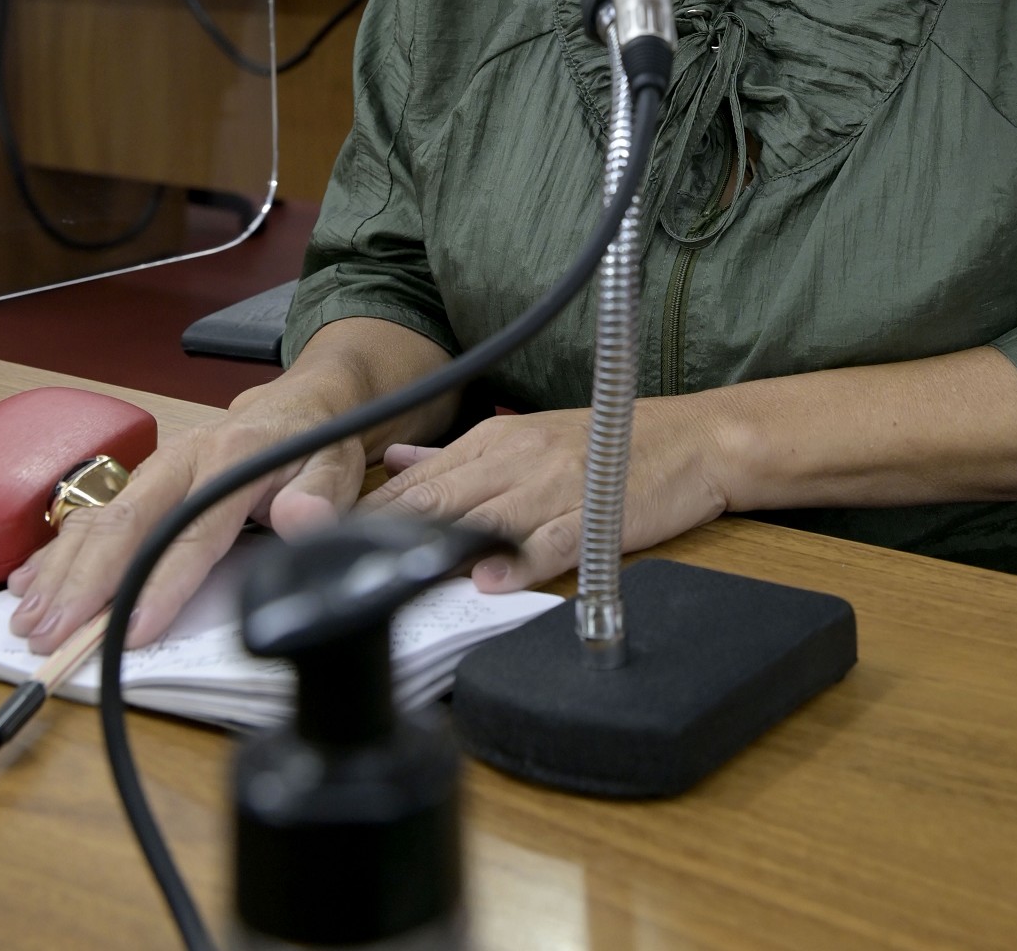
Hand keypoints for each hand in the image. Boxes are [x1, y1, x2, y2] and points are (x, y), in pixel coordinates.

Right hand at [5, 377, 366, 656]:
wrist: (302, 399)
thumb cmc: (318, 440)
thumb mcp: (338, 464)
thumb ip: (322, 494)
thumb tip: (301, 518)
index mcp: (234, 456)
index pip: (195, 529)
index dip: (164, 581)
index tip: (133, 627)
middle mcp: (186, 456)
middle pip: (129, 521)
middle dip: (88, 580)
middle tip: (56, 632)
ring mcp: (160, 465)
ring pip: (102, 516)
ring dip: (63, 569)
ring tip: (32, 617)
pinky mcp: (145, 477)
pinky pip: (95, 511)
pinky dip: (59, 549)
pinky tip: (30, 581)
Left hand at [365, 395, 732, 591]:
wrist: (692, 438)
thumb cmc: (606, 443)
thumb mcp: (527, 435)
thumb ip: (459, 455)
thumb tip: (399, 461)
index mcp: (497, 439)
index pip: (418, 480)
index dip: (370, 515)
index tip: (324, 543)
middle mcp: (518, 458)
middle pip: (439, 499)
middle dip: (387, 534)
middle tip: (339, 567)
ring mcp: (555, 485)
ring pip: (486, 519)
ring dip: (441, 549)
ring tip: (399, 577)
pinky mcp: (594, 513)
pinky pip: (551, 541)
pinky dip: (520, 562)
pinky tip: (492, 582)